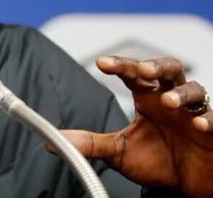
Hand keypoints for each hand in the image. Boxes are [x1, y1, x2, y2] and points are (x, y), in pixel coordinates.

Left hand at [59, 56, 212, 196]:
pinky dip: (209, 119)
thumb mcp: (119, 152)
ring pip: (194, 89)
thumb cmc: (156, 161)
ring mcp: (194, 113)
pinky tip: (198, 124)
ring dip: (181, 93)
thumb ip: (90, 143)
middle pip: (168, 68)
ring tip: (168, 102)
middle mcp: (171, 99)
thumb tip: (51, 142)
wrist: (185, 186)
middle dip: (155, 65)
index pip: (133, 73)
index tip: (101, 63)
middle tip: (143, 71)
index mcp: (147, 98)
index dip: (120, 65)